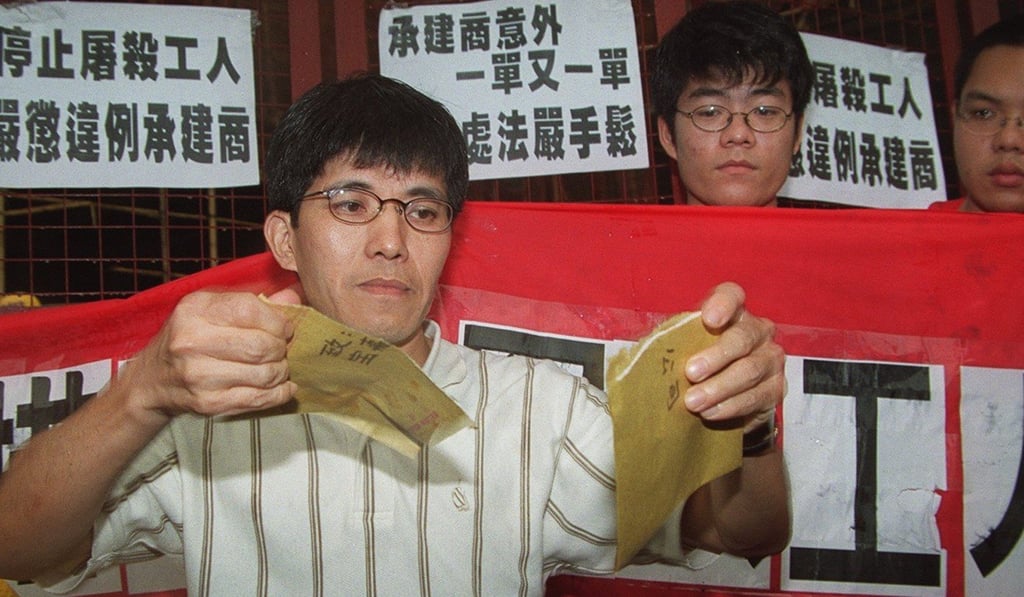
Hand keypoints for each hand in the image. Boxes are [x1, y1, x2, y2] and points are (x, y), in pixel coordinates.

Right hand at [119, 289, 300, 425]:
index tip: (284, 328)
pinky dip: (280, 393)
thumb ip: (253, 301)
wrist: (153, 379)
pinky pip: (258, 399)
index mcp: (195, 310)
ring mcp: (199, 376)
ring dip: (282, 371)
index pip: (250, 310)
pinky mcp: (208, 403)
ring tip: (279, 367)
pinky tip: (284, 387)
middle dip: (281, 348)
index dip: (277, 321)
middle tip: (281, 349)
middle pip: (262, 346)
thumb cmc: (191, 337)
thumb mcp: (211, 308)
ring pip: (265, 374)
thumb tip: (294, 295)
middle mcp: (192, 342)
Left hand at [681, 282, 784, 430]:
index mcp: (733, 312)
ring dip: (719, 387)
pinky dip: (730, 406)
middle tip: (691, 373)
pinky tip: (711, 412)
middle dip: (715, 356)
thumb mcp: (686, 349)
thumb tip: (647, 352)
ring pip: (749, 370)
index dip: (722, 304)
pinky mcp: (775, 388)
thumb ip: (675, 344)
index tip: (709, 319)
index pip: (732, 296)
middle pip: (741, 338)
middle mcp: (757, 331)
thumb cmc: (701, 365)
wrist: (727, 399)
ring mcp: (770, 358)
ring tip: (694, 401)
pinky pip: (756, 397)